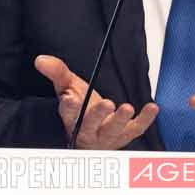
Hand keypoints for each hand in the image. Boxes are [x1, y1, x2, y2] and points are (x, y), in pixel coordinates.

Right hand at [35, 54, 158, 149]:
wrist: (93, 132)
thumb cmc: (80, 109)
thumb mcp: (67, 87)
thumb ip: (57, 72)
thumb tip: (41, 59)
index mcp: (72, 118)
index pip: (69, 114)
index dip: (70, 107)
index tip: (71, 99)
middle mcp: (88, 130)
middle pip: (91, 125)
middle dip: (98, 115)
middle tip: (106, 104)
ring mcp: (107, 135)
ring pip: (112, 131)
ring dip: (119, 120)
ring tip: (127, 107)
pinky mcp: (125, 135)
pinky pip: (136, 129)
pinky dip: (145, 120)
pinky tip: (152, 108)